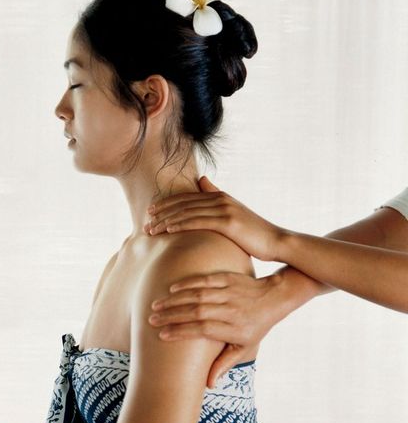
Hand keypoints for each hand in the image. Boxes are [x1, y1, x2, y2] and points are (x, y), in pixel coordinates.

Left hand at [144, 176, 285, 261]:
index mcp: (220, 196)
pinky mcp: (227, 222)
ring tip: (150, 229)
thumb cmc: (254, 233)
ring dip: (165, 221)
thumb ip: (217, 197)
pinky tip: (167, 230)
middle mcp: (220, 199)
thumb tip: (202, 181)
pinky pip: (197, 222)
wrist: (277, 241)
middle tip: (145, 221)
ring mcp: (224, 209)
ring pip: (187, 213)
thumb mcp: (234, 213)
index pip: (187, 198)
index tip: (151, 211)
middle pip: (183, 204)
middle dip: (162, 212)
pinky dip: (180, 224)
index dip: (167, 204)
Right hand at [148, 271, 283, 386]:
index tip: (162, 335)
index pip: (203, 330)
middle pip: (197, 312)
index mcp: (235, 330)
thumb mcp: (244, 348)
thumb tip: (208, 385)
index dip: (182, 332)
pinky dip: (188, 283)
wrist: (275, 297)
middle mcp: (232, 311)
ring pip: (198, 295)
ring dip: (175, 300)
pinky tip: (172, 289)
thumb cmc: (256, 326)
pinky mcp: (229, 279)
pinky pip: (205, 280)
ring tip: (156, 305)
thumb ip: (224, 363)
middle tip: (152, 320)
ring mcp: (231, 293)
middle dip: (172, 316)